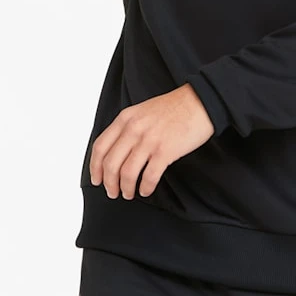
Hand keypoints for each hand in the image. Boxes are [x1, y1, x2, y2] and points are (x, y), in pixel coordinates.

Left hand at [89, 83, 213, 199]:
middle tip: (113, 192)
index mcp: (126, 118)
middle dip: (109, 183)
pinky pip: (149, 177)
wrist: (201, 102)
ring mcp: (149, 140)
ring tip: (129, 193)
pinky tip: (146, 189)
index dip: (95, 167)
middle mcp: (134, 129)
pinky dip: (145, 187)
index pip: (100, 147)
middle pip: (110, 164)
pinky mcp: (166, 151)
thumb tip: (118, 152)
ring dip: (126, 188)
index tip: (97, 179)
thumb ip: (128, 127)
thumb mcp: (143, 110)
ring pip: (127, 173)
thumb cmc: (175, 107)